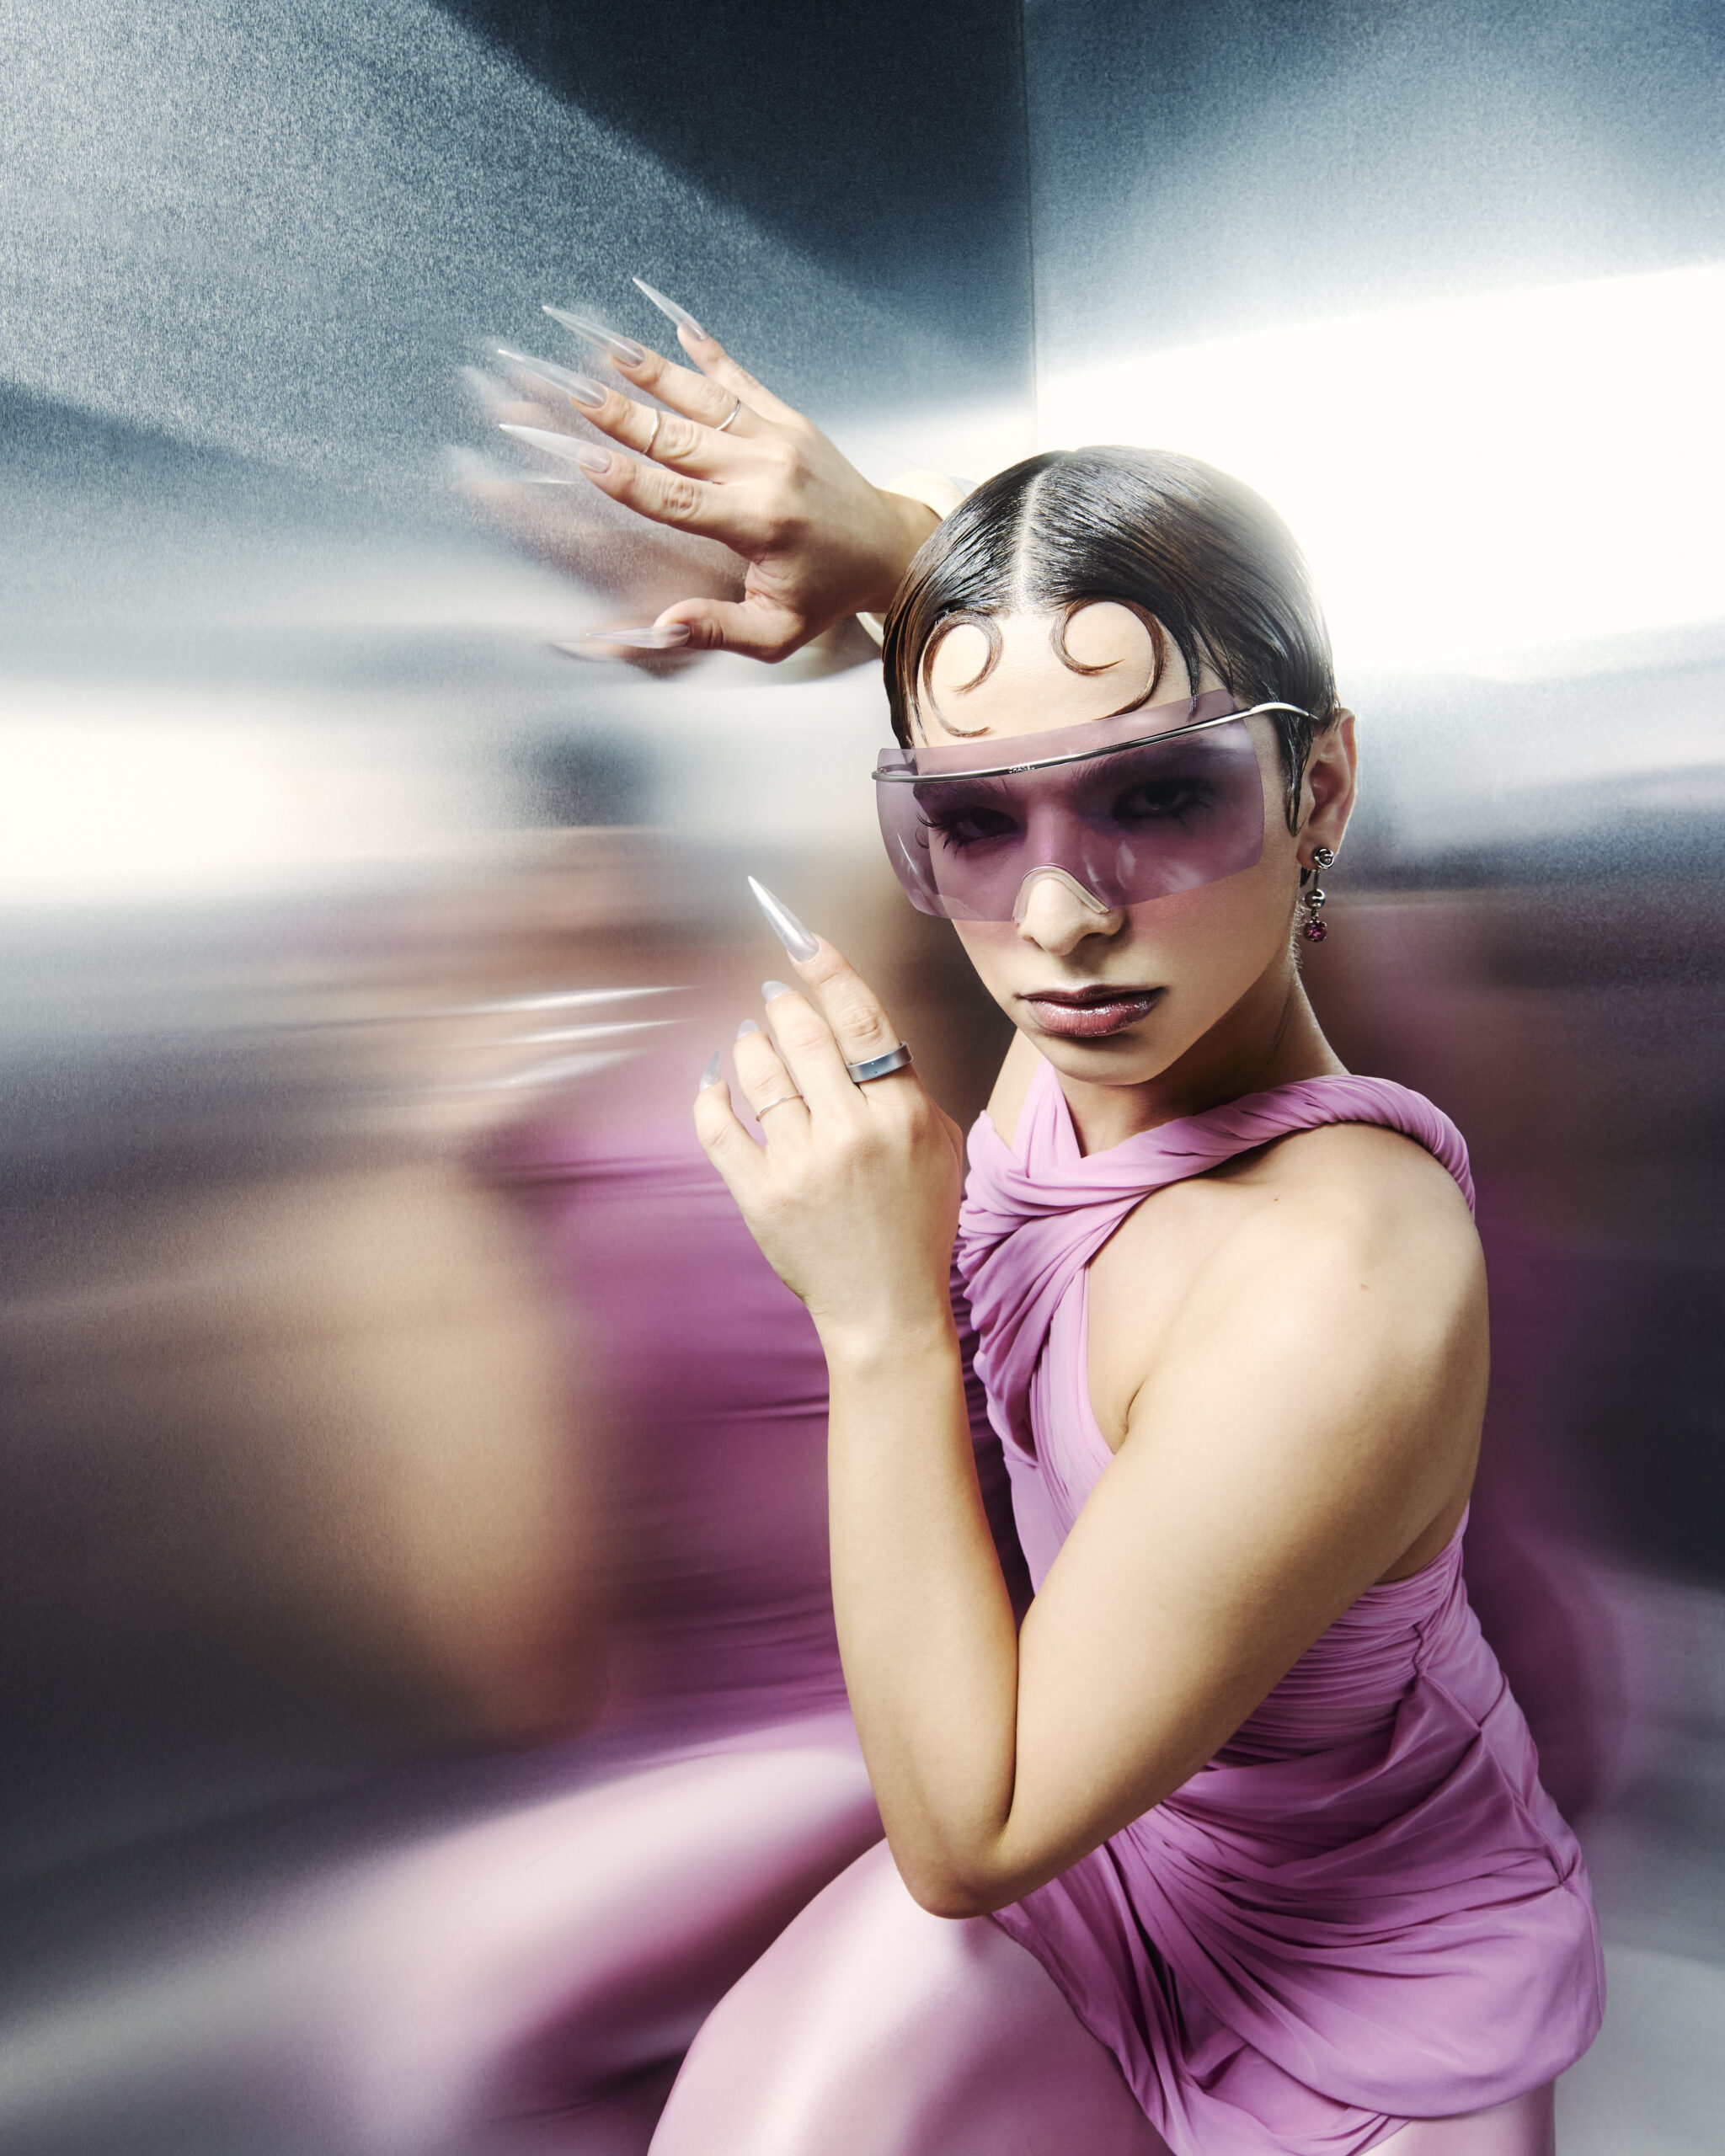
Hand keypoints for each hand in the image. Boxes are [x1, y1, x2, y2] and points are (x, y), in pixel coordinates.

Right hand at [486, 318, 940, 660]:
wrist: (887, 549)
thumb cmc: (827, 594)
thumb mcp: (776, 633)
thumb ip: (716, 629)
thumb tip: (661, 628)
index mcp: (758, 524)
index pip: (677, 498)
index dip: (627, 479)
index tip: (583, 457)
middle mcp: (767, 472)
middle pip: (678, 439)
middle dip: (620, 413)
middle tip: (571, 390)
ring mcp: (779, 438)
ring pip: (704, 399)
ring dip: (652, 371)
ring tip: (606, 347)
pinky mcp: (788, 419)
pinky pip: (742, 379)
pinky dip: (709, 352)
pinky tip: (678, 323)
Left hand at [694, 932, 964, 1349]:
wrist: (886, 1305)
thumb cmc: (914, 1218)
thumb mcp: (935, 1141)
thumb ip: (899, 1080)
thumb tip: (849, 1019)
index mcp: (901, 1112)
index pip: (860, 1019)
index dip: (826, 967)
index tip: (798, 937)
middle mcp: (852, 1132)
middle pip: (802, 1034)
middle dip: (781, 1003)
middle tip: (774, 996)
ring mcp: (802, 1165)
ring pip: (757, 1071)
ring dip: (749, 1042)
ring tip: (752, 1039)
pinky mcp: (760, 1195)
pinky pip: (718, 1126)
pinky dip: (709, 1093)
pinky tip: (714, 1078)